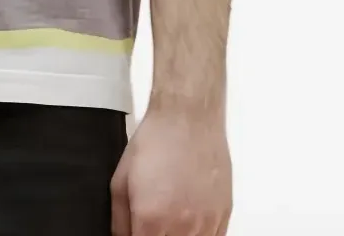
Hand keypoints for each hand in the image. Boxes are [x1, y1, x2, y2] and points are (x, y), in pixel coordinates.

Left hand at [110, 107, 231, 235]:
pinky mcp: (223, 217)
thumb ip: (119, 220)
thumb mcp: (121, 179)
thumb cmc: (155, 142)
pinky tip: (188, 223)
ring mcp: (206, 224)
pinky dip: (199, 235)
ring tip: (169, 219)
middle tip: (152, 223)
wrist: (188, 119)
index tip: (137, 229)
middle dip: (155, 235)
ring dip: (177, 235)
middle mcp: (181, 227)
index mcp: (150, 218)